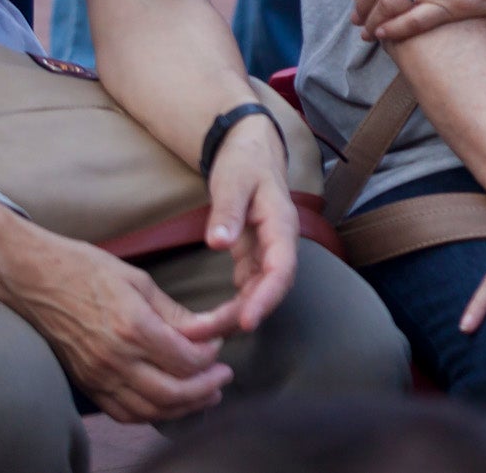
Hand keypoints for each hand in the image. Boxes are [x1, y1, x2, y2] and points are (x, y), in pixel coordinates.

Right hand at [0, 222, 229, 421]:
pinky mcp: (84, 383)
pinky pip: (121, 412)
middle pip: (171, 391)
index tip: (220, 346)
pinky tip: (169, 403)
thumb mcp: (139, 280)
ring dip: (183, 406)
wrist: (32, 279)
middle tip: (224, 376)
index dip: (211, 358)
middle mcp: (114, 358)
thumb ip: (173, 312)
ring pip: (149, 408)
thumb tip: (207, 330)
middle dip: (206, 388)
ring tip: (206, 395)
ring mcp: (96, 375)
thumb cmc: (86, 269)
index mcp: (133, 328)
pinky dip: (150, 413)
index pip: (186, 360)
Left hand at [200, 119, 298, 334]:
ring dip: (236, 315)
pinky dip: (232, 305)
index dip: (267, 297)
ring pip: (260, 291)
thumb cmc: (244, 163)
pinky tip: (210, 320)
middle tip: (208, 335)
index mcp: (281, 224)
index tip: (246, 321)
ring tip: (203, 334)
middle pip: (271, 287)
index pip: (282, 267)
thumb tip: (218, 243)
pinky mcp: (254, 255)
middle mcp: (280, 243)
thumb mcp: (233, 180)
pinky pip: (248, 286)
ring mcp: (268, 250)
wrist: (249, 150)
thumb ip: (227, 211)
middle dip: (244, 315)